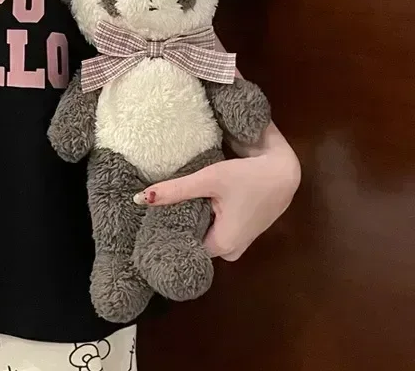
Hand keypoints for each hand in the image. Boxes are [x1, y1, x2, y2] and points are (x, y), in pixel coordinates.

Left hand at [134, 127, 299, 259]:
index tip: (144, 220)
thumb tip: (139, 199)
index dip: (163, 232)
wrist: (285, 172)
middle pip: (192, 240)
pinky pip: (214, 228)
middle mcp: (229, 252)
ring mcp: (238, 243)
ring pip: (203, 233)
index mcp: (221, 247)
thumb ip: (175, 190)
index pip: (181, 247)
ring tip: (166, 202)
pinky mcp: (241, 231)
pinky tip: (189, 201)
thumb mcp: (208, 179)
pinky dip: (203, 216)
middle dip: (175, 224)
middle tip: (151, 207)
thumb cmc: (248, 177)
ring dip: (189, 218)